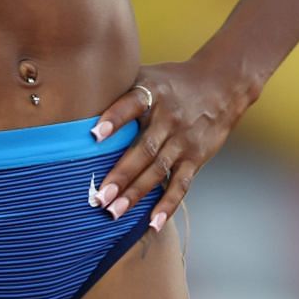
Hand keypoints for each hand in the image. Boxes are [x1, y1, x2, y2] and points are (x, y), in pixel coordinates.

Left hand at [85, 59, 252, 233]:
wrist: (221, 85)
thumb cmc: (173, 82)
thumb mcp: (148, 76)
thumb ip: (121, 89)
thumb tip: (78, 99)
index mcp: (154, 93)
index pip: (132, 104)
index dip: (114, 118)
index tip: (94, 135)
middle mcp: (169, 117)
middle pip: (144, 148)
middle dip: (121, 174)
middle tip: (99, 196)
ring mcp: (183, 140)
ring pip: (158, 170)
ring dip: (136, 193)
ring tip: (114, 212)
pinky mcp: (196, 157)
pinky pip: (181, 183)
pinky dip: (168, 205)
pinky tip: (153, 222)